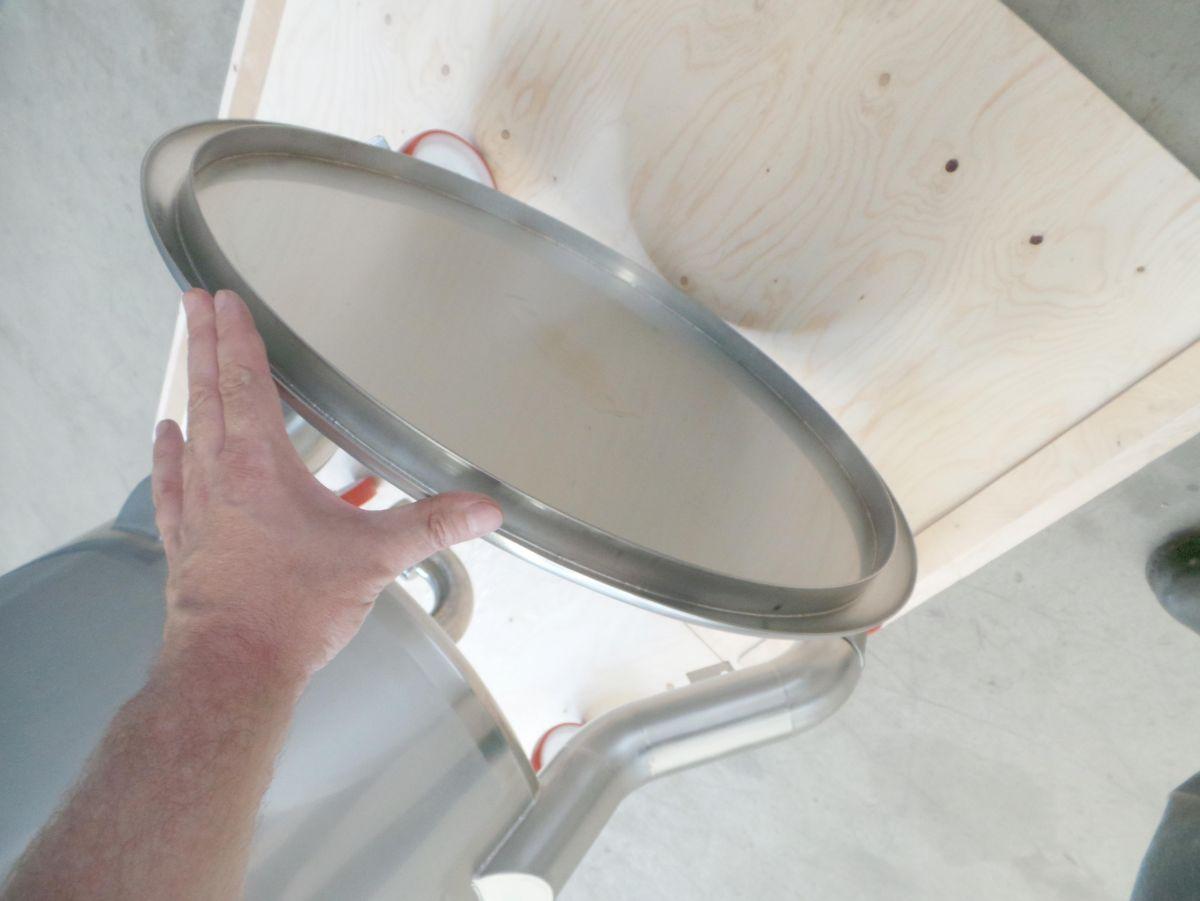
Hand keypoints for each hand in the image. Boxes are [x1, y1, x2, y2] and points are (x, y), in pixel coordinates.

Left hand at [151, 288, 501, 682]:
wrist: (233, 668)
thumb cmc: (293, 609)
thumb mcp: (376, 559)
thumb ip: (432, 526)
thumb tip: (485, 509)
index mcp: (260, 466)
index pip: (246, 383)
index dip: (237, 337)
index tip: (224, 301)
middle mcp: (219, 477)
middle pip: (208, 393)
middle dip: (202, 344)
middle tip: (192, 303)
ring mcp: (196, 510)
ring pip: (190, 432)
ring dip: (189, 390)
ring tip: (186, 361)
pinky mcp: (186, 542)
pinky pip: (171, 485)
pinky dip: (168, 457)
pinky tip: (168, 442)